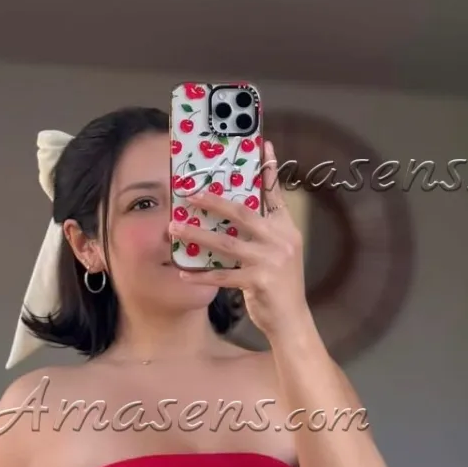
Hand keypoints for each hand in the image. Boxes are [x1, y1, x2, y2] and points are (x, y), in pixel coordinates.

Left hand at [169, 140, 312, 340]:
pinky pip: (223, 275)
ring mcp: (271, 261)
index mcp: (286, 230)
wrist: (292, 321)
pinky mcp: (260, 282)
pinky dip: (202, 274)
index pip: (275, 194)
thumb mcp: (278, 254)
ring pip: (227, 243)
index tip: (263, 145)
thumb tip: (234, 216)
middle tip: (189, 194)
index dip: (268, 170)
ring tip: (174, 227)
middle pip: (243, 213)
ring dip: (198, 234)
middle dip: (213, 201)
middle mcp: (281, 241)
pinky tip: (184, 272)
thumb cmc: (279, 286)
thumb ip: (263, 234)